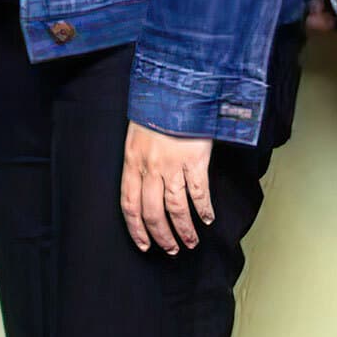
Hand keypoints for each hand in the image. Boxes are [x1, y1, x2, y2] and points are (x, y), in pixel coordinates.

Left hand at [121, 123, 212, 253]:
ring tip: (190, 242)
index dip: (136, 228)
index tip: (143, 244)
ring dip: (184, 230)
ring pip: (176, 208)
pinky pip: (199, 193)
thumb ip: (139, 161)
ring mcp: (172, 165)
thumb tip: (143, 187)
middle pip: (153, 212)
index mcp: (132, 161)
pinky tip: (207, 218)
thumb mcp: (136, 136)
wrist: (175, 88)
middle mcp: (150, 166)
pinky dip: (204, 209)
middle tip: (171, 249)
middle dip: (161, 235)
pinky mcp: (195, 160)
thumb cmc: (155, 112)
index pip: (129, 204)